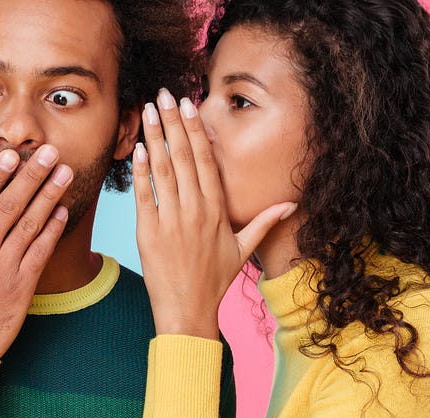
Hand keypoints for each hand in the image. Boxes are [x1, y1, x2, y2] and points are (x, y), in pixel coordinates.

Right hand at [0, 145, 72, 356]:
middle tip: (50, 151)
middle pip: (9, 205)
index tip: (12, 156)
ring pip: (29, 225)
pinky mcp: (19, 289)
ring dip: (49, 195)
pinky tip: (62, 213)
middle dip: (32, 175)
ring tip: (64, 173)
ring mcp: (0, 270)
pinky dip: (51, 231)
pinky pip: (39, 253)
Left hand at [133, 89, 295, 338]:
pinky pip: (145, 195)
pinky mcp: (149, 233)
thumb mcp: (242, 250)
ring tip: (148, 110)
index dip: (196, 130)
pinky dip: (141, 170)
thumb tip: (290, 205)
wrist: (188, 311)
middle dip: (173, 122)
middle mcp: (196, 210)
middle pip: (183, 157)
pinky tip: (139, 147)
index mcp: (217, 210)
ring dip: (155, 136)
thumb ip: (263, 222)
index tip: (189, 105)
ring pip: (164, 170)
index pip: (206, 160)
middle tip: (163, 94)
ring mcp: (172, 220)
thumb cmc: (214, 281)